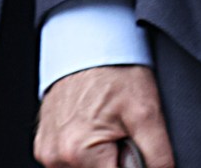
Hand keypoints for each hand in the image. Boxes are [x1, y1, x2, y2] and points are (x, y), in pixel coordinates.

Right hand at [34, 65, 172, 167]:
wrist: (88, 45)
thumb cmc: (115, 73)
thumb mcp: (147, 112)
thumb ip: (156, 153)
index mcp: (79, 152)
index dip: (131, 166)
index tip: (135, 149)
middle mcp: (56, 157)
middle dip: (117, 163)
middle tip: (125, 134)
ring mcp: (47, 152)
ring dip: (103, 160)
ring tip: (112, 128)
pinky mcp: (44, 145)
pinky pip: (70, 161)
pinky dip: (89, 153)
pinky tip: (98, 127)